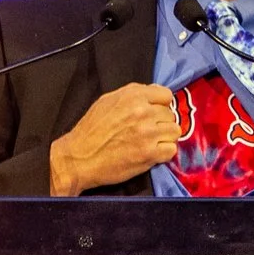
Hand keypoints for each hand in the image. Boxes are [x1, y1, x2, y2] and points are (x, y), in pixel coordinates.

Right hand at [49, 83, 179, 195]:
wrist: (79, 158)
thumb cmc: (90, 130)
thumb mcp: (107, 101)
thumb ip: (132, 96)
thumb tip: (153, 95)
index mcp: (133, 96)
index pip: (166, 95)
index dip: (161, 105)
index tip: (154, 114)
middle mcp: (143, 111)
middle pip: (170, 115)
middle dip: (161, 123)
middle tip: (148, 132)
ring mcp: (148, 133)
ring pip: (175, 131)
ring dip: (165, 138)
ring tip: (151, 143)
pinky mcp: (149, 154)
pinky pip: (171, 150)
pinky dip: (164, 153)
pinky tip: (152, 154)